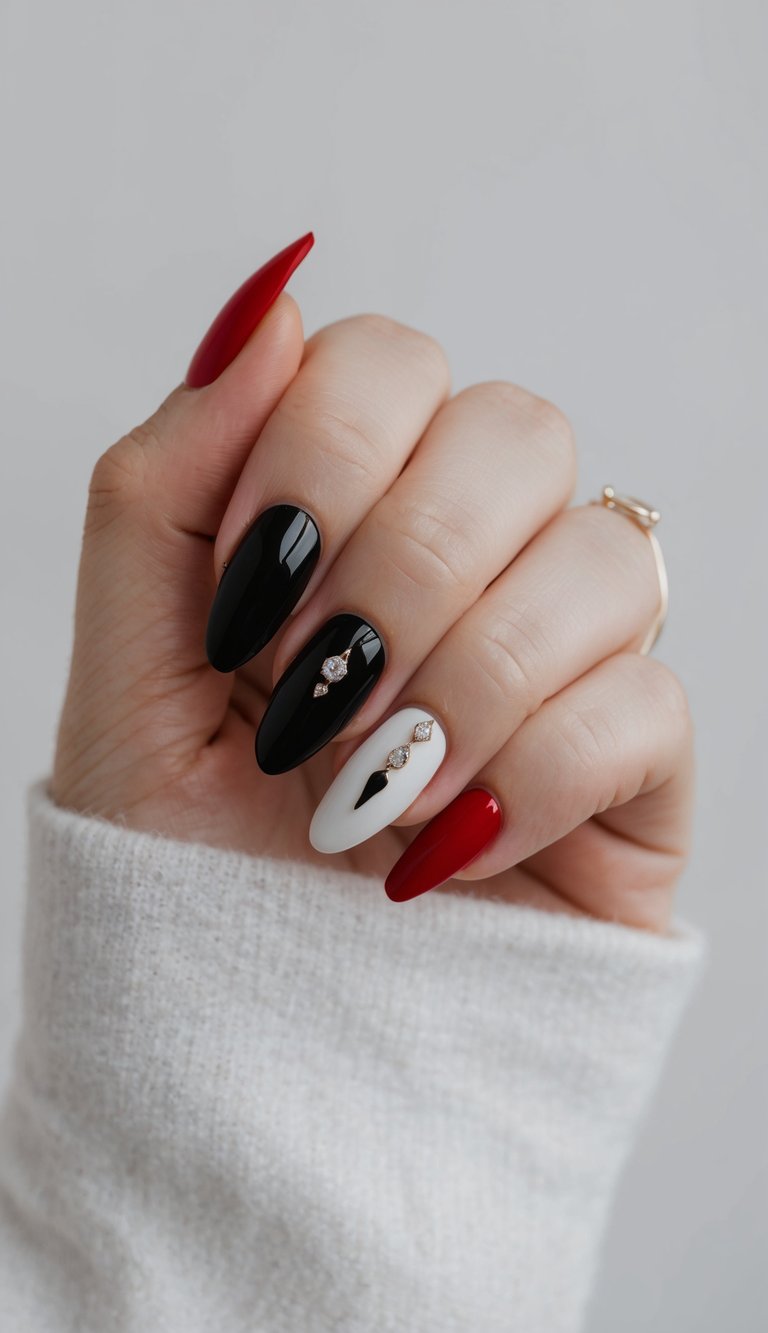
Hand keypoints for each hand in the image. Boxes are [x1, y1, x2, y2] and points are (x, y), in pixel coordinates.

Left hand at [52, 242, 692, 931]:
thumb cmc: (181, 854)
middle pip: (519, 431)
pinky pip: (645, 703)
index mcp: (355, 513)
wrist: (244, 1040)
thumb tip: (268, 305)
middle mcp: (477, 562)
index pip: (390, 361)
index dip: (320, 457)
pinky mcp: (633, 767)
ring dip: (458, 683)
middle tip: (309, 692)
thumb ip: (163, 482)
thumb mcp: (124, 667)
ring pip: (601, 558)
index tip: (249, 598)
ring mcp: (568, 658)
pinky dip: (522, 781)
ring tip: (364, 791)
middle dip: (397, 568)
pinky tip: (443, 851)